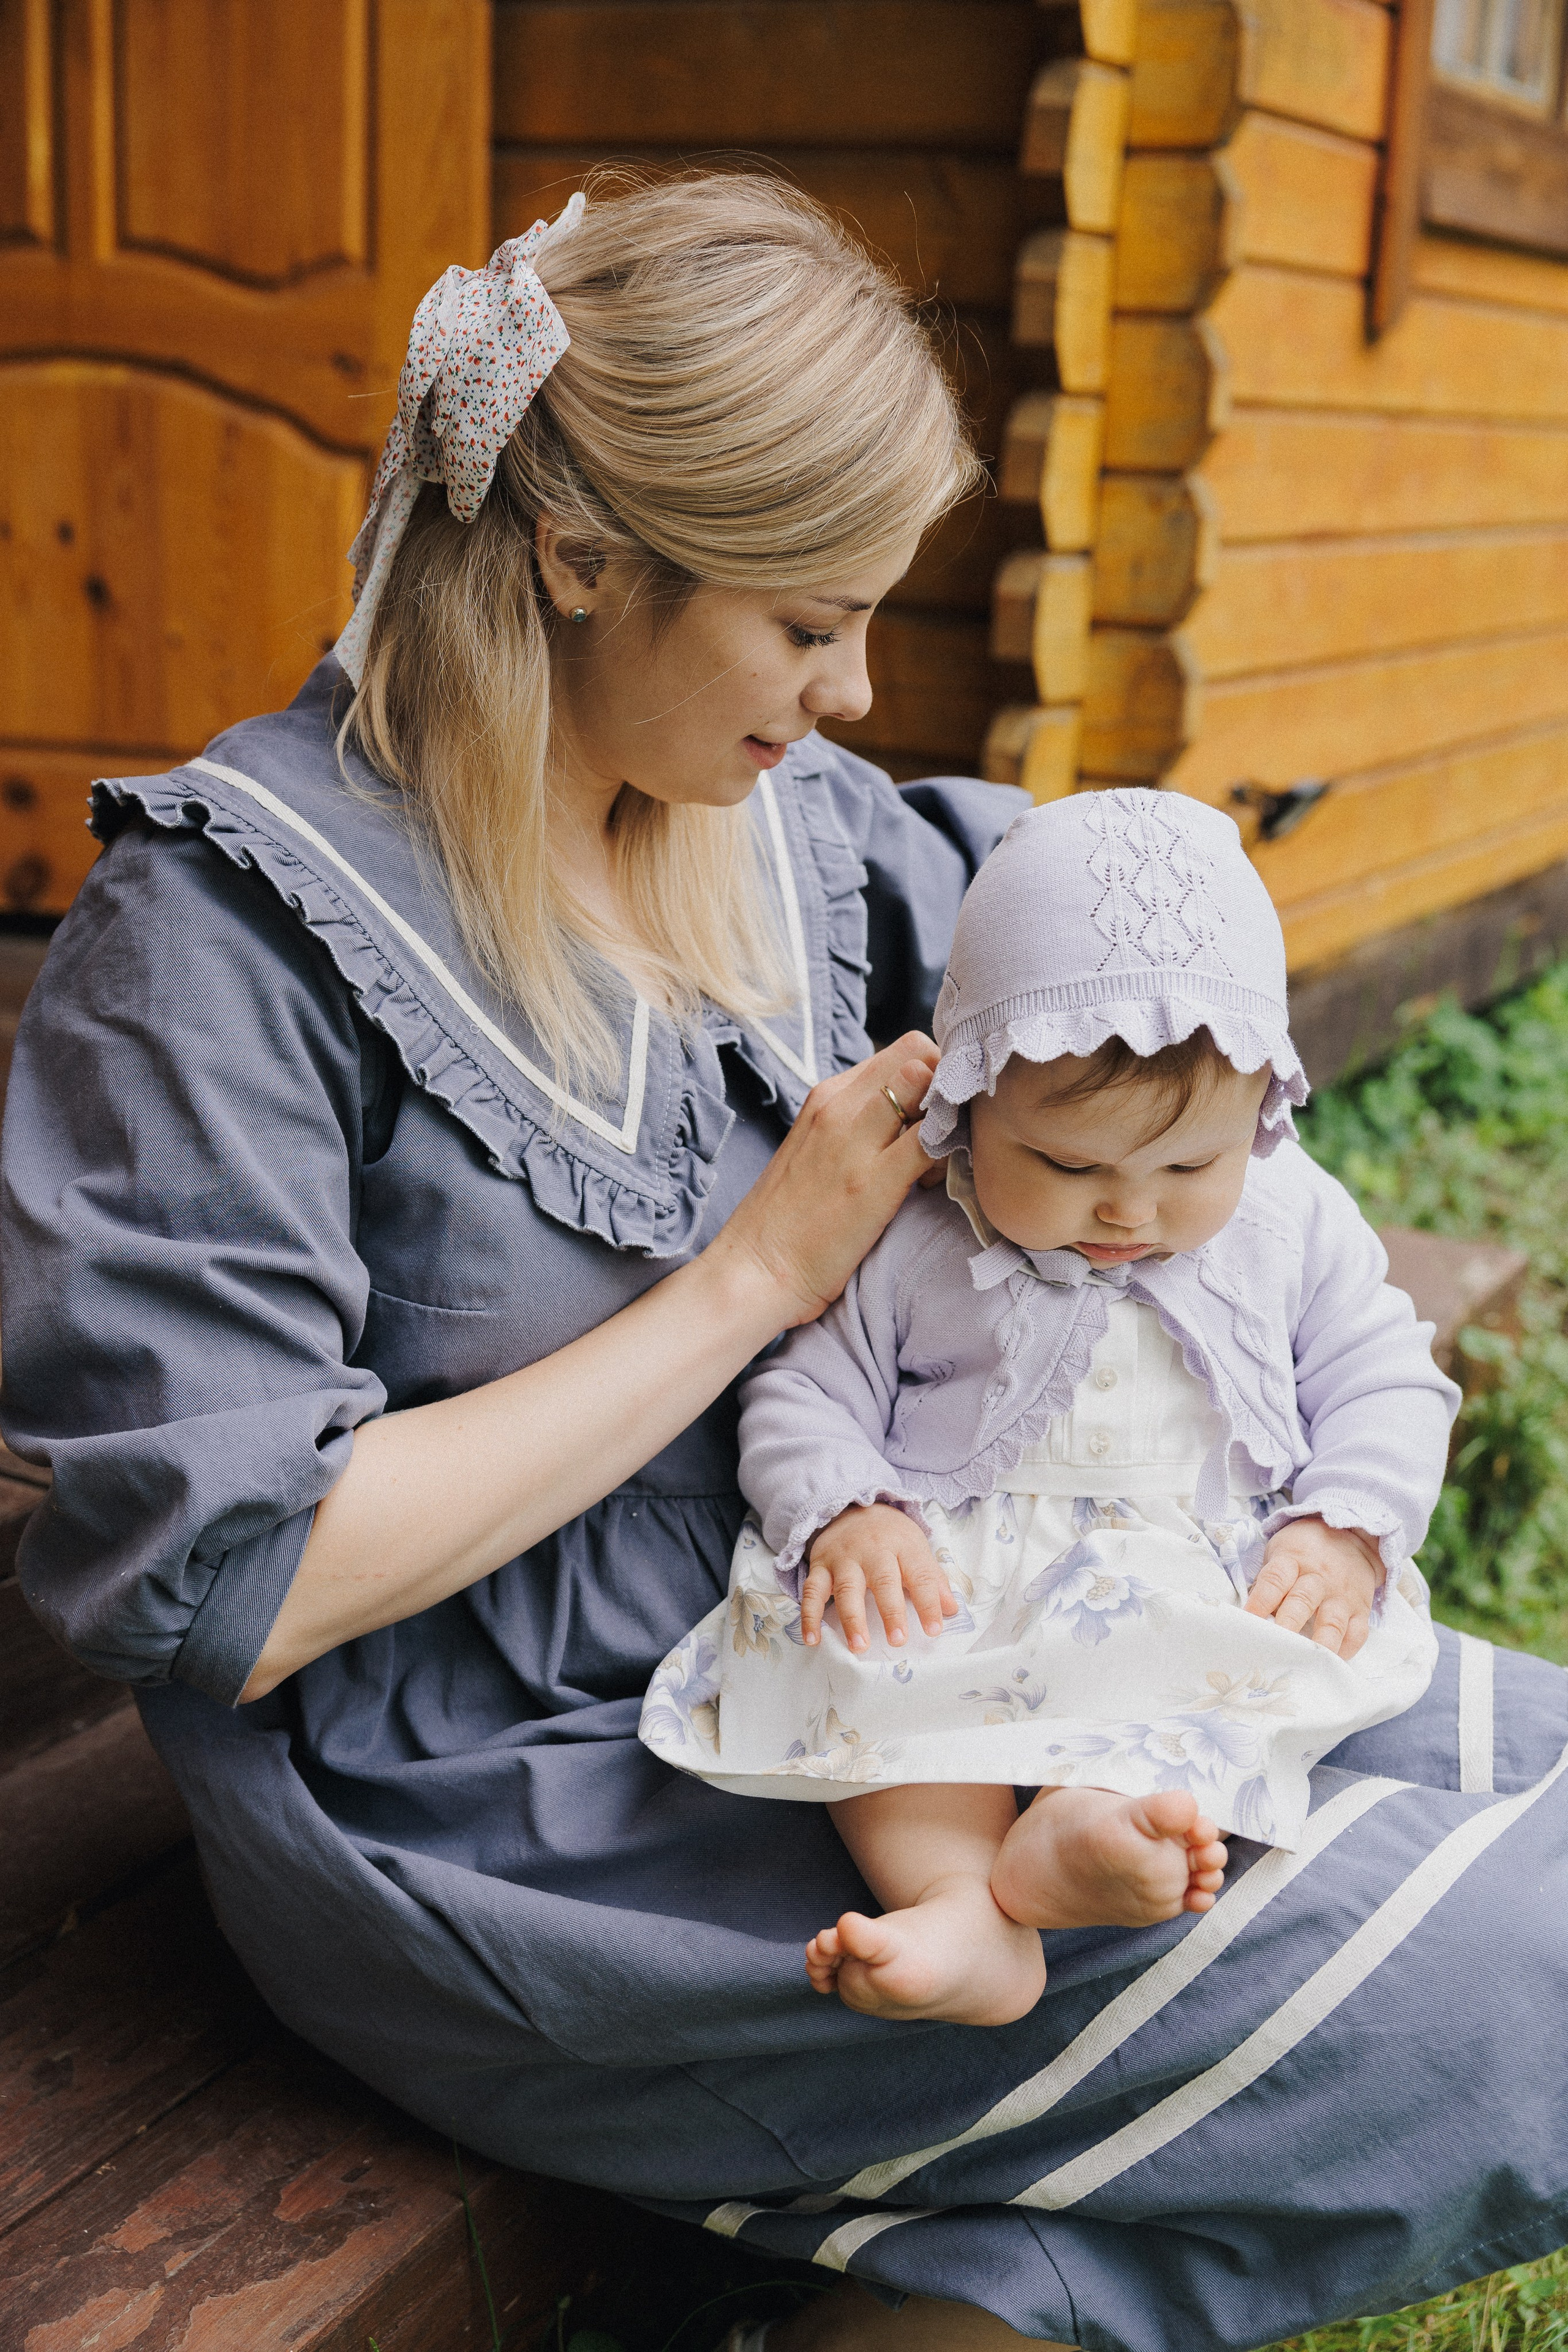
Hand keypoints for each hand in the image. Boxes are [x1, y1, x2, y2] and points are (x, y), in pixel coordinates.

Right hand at [711, 1034, 938, 1326]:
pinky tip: (932, 1182)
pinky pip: (932, 1140)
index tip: (929, 1114)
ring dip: (948, 1114)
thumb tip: (907, 1115)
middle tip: (942, 1131)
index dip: (931, 1075)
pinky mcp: (874, 1182)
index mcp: (826, 1095)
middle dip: (945, 1085)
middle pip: (919, 1053)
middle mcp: (839, 1105)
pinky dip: (949, 1150)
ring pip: (927, 1083)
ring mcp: (855, 1140)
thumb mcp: (816, 1148)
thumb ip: (856, 1123)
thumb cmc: (788, 1220)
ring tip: (933, 1160)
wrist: (753, 1271)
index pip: (902, 1051)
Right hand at [801, 1502, 956, 1650]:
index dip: (929, 1602)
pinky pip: (811, 1591)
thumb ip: (933, 1578)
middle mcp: (873, 1550)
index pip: (920, 1574)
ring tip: (859, 1646)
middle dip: (891, 1612)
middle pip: (883, 1581)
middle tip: (898, 1640)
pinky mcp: (820, 1566)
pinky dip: (809, 1616)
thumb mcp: (916, 1548)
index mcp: (903, 1545)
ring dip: (852, 1619)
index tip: (934, 1629)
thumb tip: (952, 1610)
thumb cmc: (889, 1536)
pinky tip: (813, 1639)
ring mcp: (844, 1558)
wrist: (850, 1507)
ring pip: (847, 1589)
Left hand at [1244, 1517, 1381, 1657]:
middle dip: (1288, 1625)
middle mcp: (1319, 1578)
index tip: (1247, 1621)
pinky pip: (1357, 1633)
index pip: (1275, 1580)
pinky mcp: (1360, 1609)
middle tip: (1274, 1646)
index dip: (1260, 1601)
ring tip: (1307, 1663)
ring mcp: (1342, 1595)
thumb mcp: (1281, 1551)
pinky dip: (1346, 1649)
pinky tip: (1332, 1662)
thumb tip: (1252, 1616)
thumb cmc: (1305, 1550)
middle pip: (1302, 1602)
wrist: (1352, 1537)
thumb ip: (1268, 1581)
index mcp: (1293, 1560)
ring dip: (1320, 1644)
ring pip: (1332, 1622)